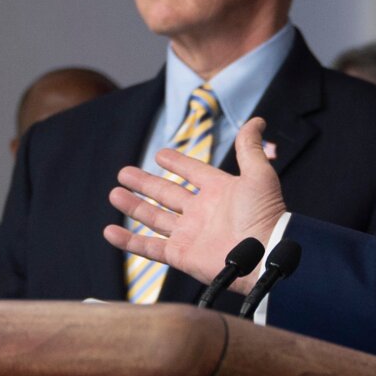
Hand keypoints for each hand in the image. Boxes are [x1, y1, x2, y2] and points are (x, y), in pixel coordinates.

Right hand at [104, 117, 286, 292]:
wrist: (264, 254)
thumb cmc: (264, 215)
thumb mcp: (259, 174)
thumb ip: (250, 147)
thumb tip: (257, 120)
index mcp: (219, 191)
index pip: (193, 172)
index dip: (178, 163)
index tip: (160, 154)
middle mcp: (202, 213)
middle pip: (167, 193)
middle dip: (145, 183)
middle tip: (124, 173)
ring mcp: (190, 234)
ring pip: (154, 218)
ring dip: (134, 206)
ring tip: (114, 193)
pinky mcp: (180, 255)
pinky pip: (149, 247)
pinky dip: (129, 241)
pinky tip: (110, 231)